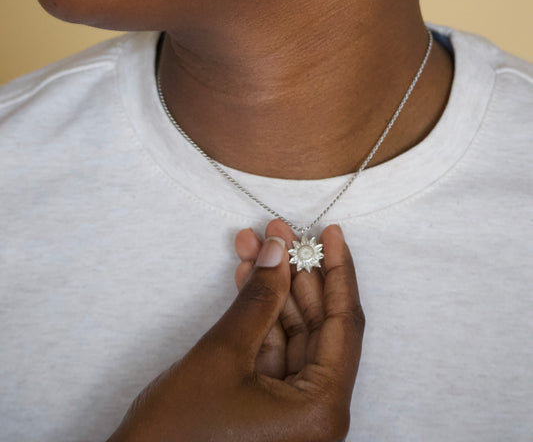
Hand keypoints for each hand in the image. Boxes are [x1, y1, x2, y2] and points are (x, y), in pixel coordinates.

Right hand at [107, 222, 363, 441]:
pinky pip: (275, 350)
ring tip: (255, 246)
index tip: (332, 232)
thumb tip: (279, 250)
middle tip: (278, 232)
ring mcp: (293, 414)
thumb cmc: (179, 428)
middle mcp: (316, 414)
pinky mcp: (269, 410)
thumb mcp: (223, 352)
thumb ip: (260, 298)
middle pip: (319, 327)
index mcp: (320, 408)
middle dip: (296, 275)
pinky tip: (247, 280)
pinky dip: (261, 316)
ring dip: (274, 290)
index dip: (338, 272)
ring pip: (294, 334)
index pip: (343, 324)